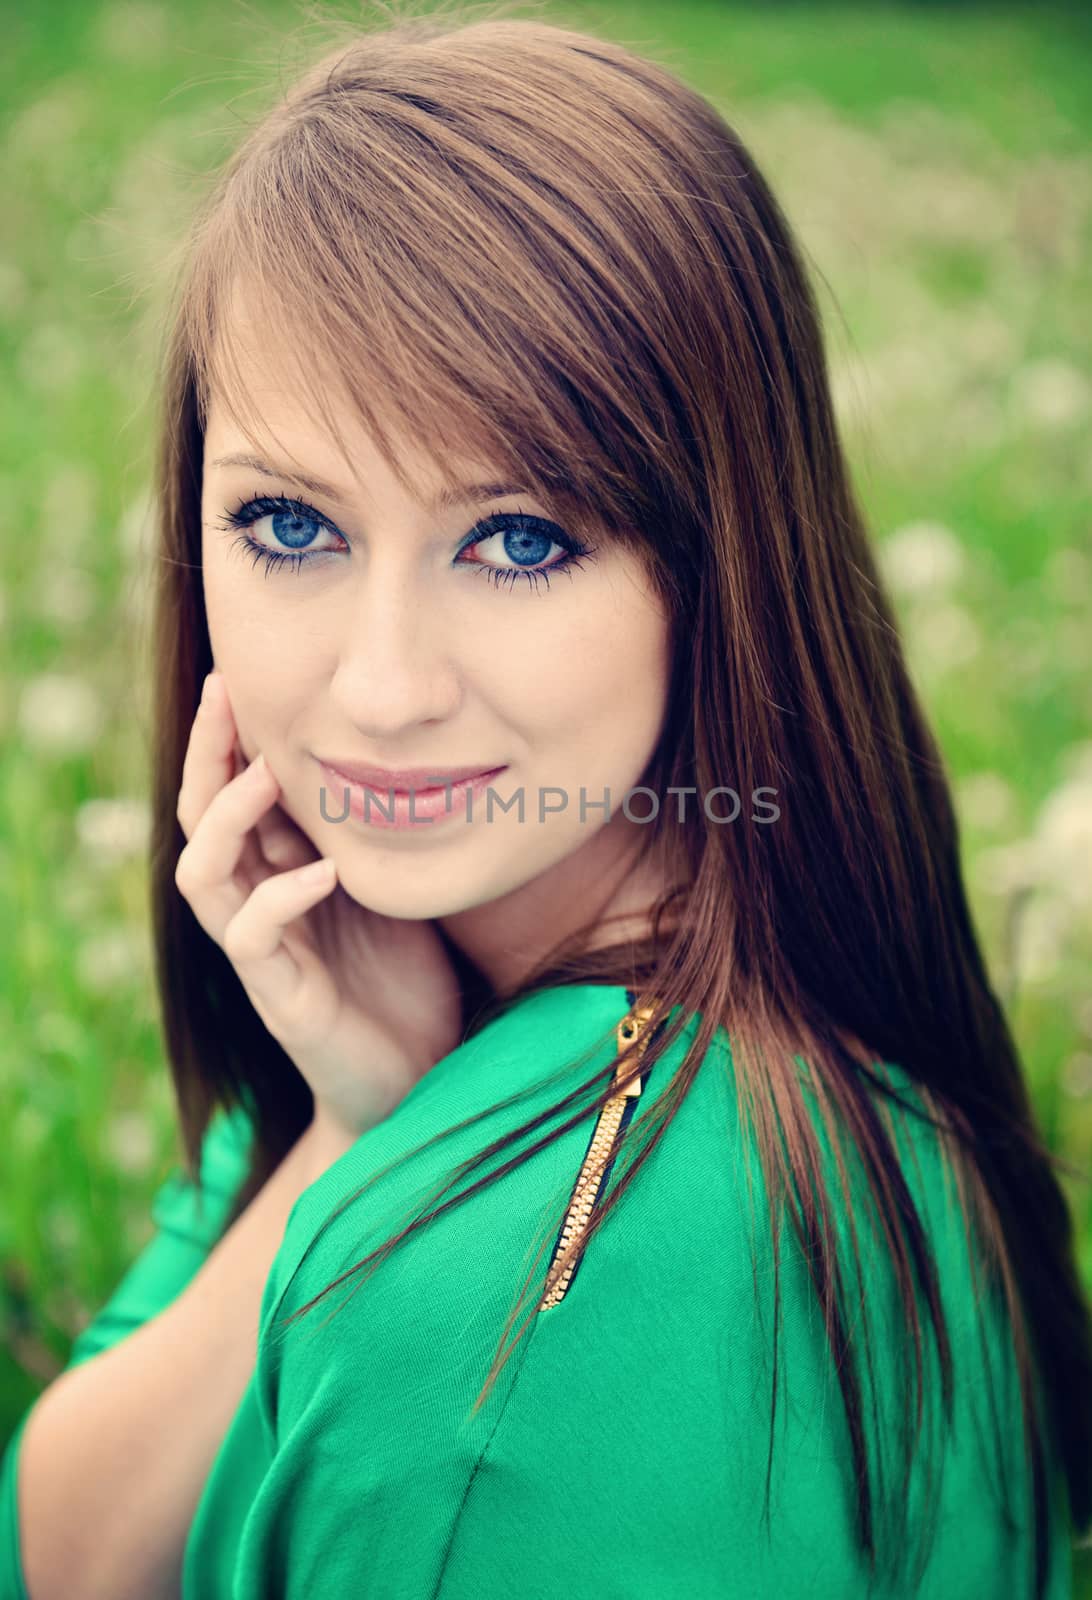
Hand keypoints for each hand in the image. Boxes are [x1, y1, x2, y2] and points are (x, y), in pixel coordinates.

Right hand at [174, 671, 463, 1138]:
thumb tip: (401, 752)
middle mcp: (257, 906)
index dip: (229, 740)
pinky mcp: (282, 999)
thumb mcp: (394, 886)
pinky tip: (328, 872)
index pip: (232, 796)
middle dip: (208, 755)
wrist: (419, 1080)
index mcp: (280, 875)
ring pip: (203, 874)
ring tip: (267, 774)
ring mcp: (264, 955)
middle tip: (226, 693)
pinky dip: (283, 897)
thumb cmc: (406, 978)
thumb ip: (373, 832)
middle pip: (201, 820)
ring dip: (229, 818)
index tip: (239, 677)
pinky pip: (253, 936)